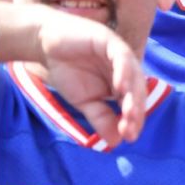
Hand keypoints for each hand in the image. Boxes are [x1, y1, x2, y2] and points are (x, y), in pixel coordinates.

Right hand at [36, 9, 146, 147]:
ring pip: (134, 75)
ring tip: (130, 113)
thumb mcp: (84, 101)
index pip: (134, 103)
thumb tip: (115, 142)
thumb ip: (100, 118)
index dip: (134, 120)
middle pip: (138, 91)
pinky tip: (120, 86)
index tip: (129, 138)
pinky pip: (121, 57)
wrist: (46, 45)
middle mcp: (126, 70)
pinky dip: (123, 71)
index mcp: (122, 84)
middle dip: (136, 111)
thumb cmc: (68, 71)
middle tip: (131, 130)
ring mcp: (120, 54)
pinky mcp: (110, 41)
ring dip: (133, 94)